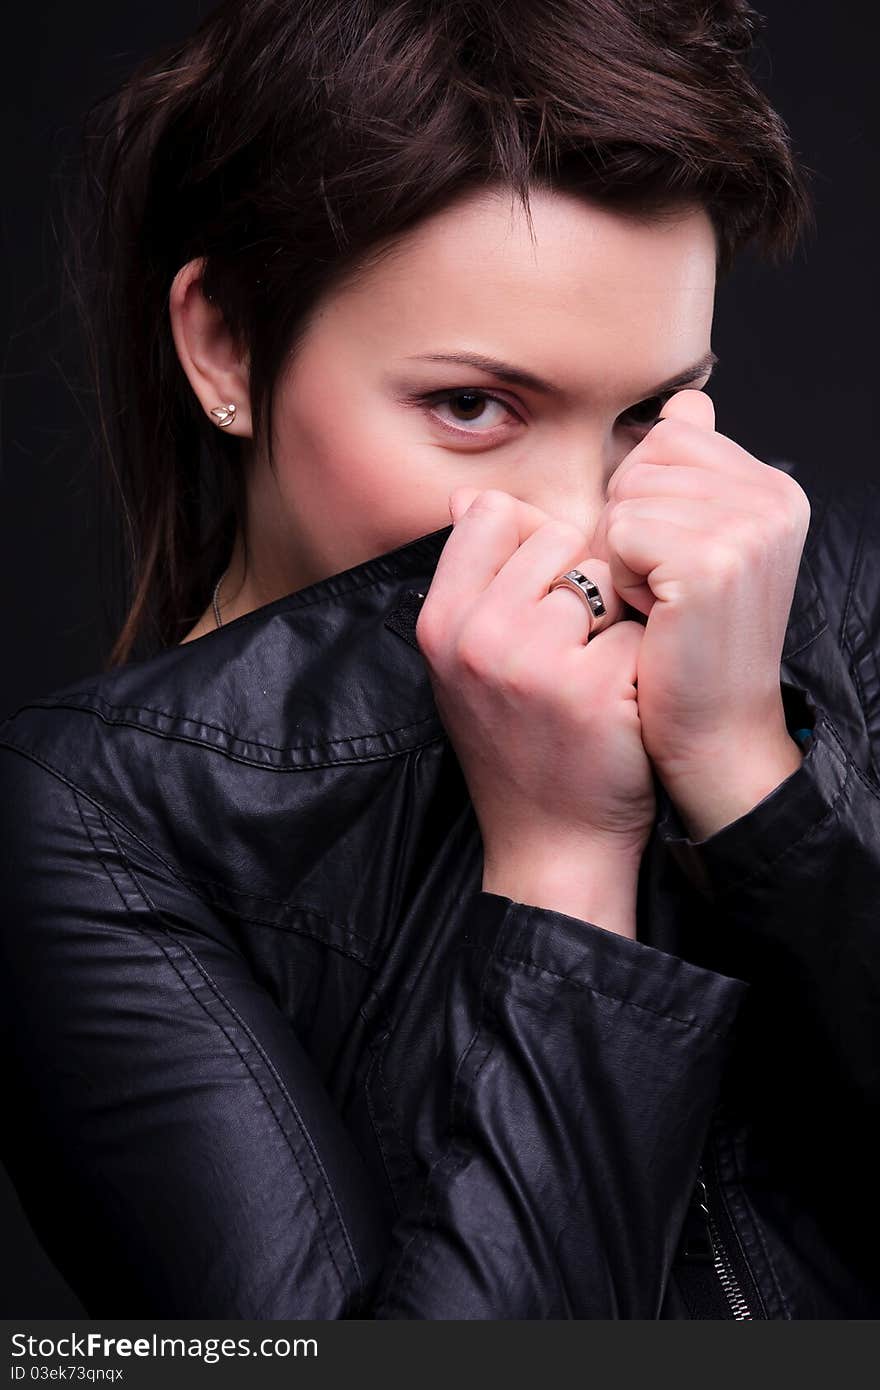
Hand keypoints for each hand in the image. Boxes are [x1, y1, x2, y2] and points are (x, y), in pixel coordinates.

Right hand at [415, 489, 656, 882]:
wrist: (550, 842)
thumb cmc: (517, 742)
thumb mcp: (468, 659)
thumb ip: (475, 578)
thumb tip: (472, 497)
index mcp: (440, 621)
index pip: (495, 514)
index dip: (536, 547)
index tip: (540, 601)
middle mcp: (476, 637)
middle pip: (559, 537)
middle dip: (580, 585)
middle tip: (567, 654)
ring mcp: (532, 663)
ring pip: (605, 578)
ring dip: (614, 623)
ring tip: (593, 678)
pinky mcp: (592, 689)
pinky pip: (641, 629)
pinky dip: (643, 663)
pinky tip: (620, 706)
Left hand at [589, 389, 810, 809]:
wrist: (711, 731)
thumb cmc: (685, 645)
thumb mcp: (693, 543)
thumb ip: (690, 471)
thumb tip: (684, 401)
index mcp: (772, 487)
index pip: (668, 436)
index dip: (642, 498)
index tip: (671, 561)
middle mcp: (774, 498)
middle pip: (644, 460)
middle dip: (628, 523)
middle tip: (663, 588)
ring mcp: (750, 527)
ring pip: (628, 494)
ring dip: (622, 553)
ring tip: (661, 603)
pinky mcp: (714, 561)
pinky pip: (621, 531)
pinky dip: (621, 576)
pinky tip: (654, 616)